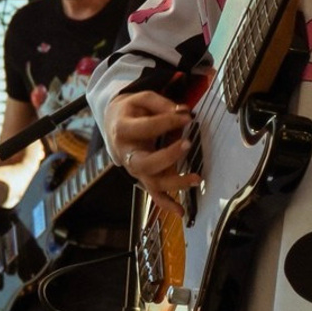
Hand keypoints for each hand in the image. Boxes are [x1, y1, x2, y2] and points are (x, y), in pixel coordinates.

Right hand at [105, 91, 198, 212]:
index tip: (187, 116)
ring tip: (196, 178)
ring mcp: (135, 168)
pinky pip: (154, 194)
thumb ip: (162, 104)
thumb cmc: (132, 111)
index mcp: (123, 130)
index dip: (168, 121)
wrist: (115, 123)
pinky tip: (180, 211)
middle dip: (167, 156)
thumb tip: (183, 112)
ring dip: (175, 182)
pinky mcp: (144, 177)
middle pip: (144, 162)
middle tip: (187, 144)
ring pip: (152, 181)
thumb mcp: (142, 99)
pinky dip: (166, 204)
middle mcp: (126, 153)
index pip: (147, 128)